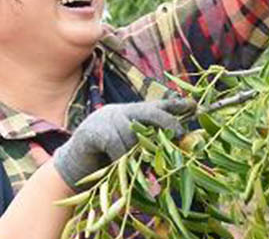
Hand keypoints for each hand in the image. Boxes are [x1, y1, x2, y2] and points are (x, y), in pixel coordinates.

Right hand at [53, 98, 196, 190]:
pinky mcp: (95, 130)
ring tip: (135, 162)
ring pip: (135, 134)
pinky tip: (118, 164)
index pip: (159, 105)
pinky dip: (122, 158)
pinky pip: (118, 145)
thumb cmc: (107, 158)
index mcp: (133, 114)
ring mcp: (108, 118)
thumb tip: (182, 145)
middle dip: (168, 123)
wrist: (73, 164)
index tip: (195, 105)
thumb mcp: (133, 150)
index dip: (178, 104)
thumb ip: (153, 145)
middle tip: (180, 135)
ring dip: (138, 151)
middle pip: (152, 112)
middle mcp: (123, 111)